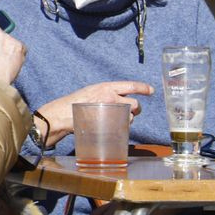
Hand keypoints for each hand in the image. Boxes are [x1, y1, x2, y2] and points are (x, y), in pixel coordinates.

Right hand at [34, 80, 152, 143]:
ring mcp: (111, 113)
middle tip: (133, 112)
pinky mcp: (109, 125)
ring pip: (130, 118)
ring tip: (114, 120)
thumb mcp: (92, 91)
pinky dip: (121, 129)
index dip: (143, 88)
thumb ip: (107, 93)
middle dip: (136, 109)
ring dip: (127, 120)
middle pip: (134, 104)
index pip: (131, 86)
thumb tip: (121, 98)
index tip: (151, 90)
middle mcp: (111, 98)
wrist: (63, 115)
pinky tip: (111, 128)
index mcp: (107, 87)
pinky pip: (122, 128)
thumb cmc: (75, 103)